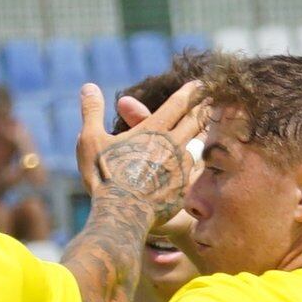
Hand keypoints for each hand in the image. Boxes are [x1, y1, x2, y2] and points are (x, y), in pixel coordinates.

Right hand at [74, 74, 204, 224]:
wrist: (121, 216)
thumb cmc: (104, 177)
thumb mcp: (91, 140)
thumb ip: (92, 111)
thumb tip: (88, 86)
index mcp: (154, 130)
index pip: (179, 104)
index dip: (191, 92)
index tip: (200, 85)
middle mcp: (174, 146)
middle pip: (196, 122)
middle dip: (204, 110)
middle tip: (213, 102)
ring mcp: (182, 170)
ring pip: (198, 149)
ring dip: (203, 141)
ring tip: (209, 136)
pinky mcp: (184, 191)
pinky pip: (196, 176)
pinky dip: (200, 169)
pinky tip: (202, 170)